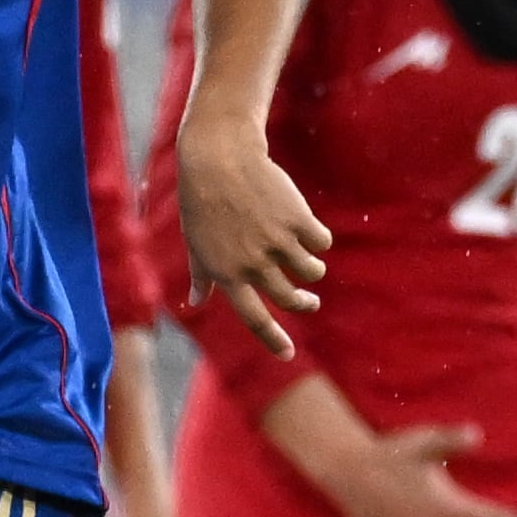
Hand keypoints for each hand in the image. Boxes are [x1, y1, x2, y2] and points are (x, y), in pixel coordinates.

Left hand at [178, 118, 329, 355]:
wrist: (219, 160)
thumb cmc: (202, 202)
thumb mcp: (195, 242)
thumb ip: (200, 275)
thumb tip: (194, 301)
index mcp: (226, 274)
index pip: (253, 317)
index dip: (272, 339)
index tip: (287, 356)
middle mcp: (253, 263)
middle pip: (291, 299)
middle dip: (305, 304)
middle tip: (310, 302)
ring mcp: (277, 242)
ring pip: (311, 271)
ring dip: (313, 271)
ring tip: (309, 264)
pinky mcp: (298, 220)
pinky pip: (321, 243)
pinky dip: (318, 240)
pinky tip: (307, 230)